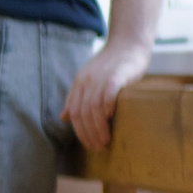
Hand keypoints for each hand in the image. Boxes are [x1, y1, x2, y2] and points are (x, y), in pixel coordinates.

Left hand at [63, 36, 152, 151]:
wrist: (128, 44)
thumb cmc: (112, 66)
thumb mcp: (88, 81)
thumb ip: (76, 98)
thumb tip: (63, 117)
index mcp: (78, 84)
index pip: (74, 112)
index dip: (79, 131)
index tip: (88, 144)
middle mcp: (86, 82)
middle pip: (83, 113)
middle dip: (89, 133)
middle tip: (98, 147)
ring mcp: (100, 78)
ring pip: (94, 108)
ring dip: (99, 127)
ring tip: (105, 141)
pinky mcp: (116, 76)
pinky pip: (108, 94)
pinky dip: (107, 107)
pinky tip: (111, 118)